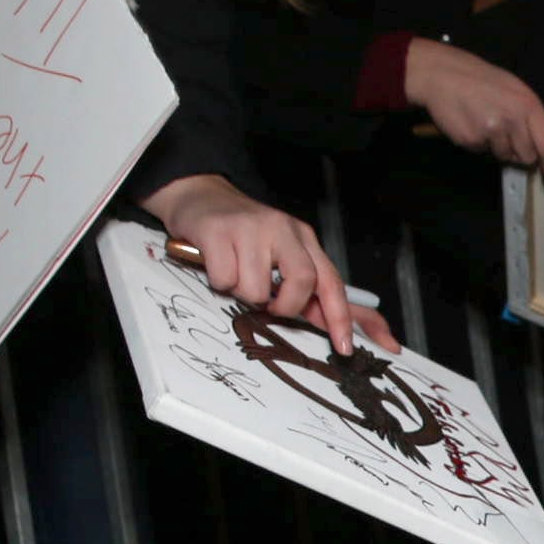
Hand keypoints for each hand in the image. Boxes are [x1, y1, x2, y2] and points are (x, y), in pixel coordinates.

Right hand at [143, 175, 393, 354]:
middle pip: (303, 281)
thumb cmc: (243, 233)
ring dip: (242, 293)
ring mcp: (250, 228)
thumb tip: (331, 326)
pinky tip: (216, 264)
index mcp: (303, 238)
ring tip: (235, 273)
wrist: (200, 195)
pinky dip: (219, 281)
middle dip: (285, 306)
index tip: (344, 347)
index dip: (340, 316)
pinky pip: (224, 280)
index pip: (331, 280)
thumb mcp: (280, 255)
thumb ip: (306, 290)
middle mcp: (282, 229)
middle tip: (267, 303)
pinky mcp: (218, 231)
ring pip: (256, 290)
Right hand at [401, 37, 543, 168]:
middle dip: (520, 153)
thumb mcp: (513, 89)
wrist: (442, 74)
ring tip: (485, 122)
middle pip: (527, 157)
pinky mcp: (472, 140)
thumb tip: (541, 141)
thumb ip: (529, 115)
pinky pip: (482, 152)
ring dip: (497, 146)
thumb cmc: (479, 80)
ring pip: (504, 156)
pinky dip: (478, 142)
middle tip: (509, 137)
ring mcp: (492, 131)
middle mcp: (513, 119)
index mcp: (528, 105)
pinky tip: (472, 123)